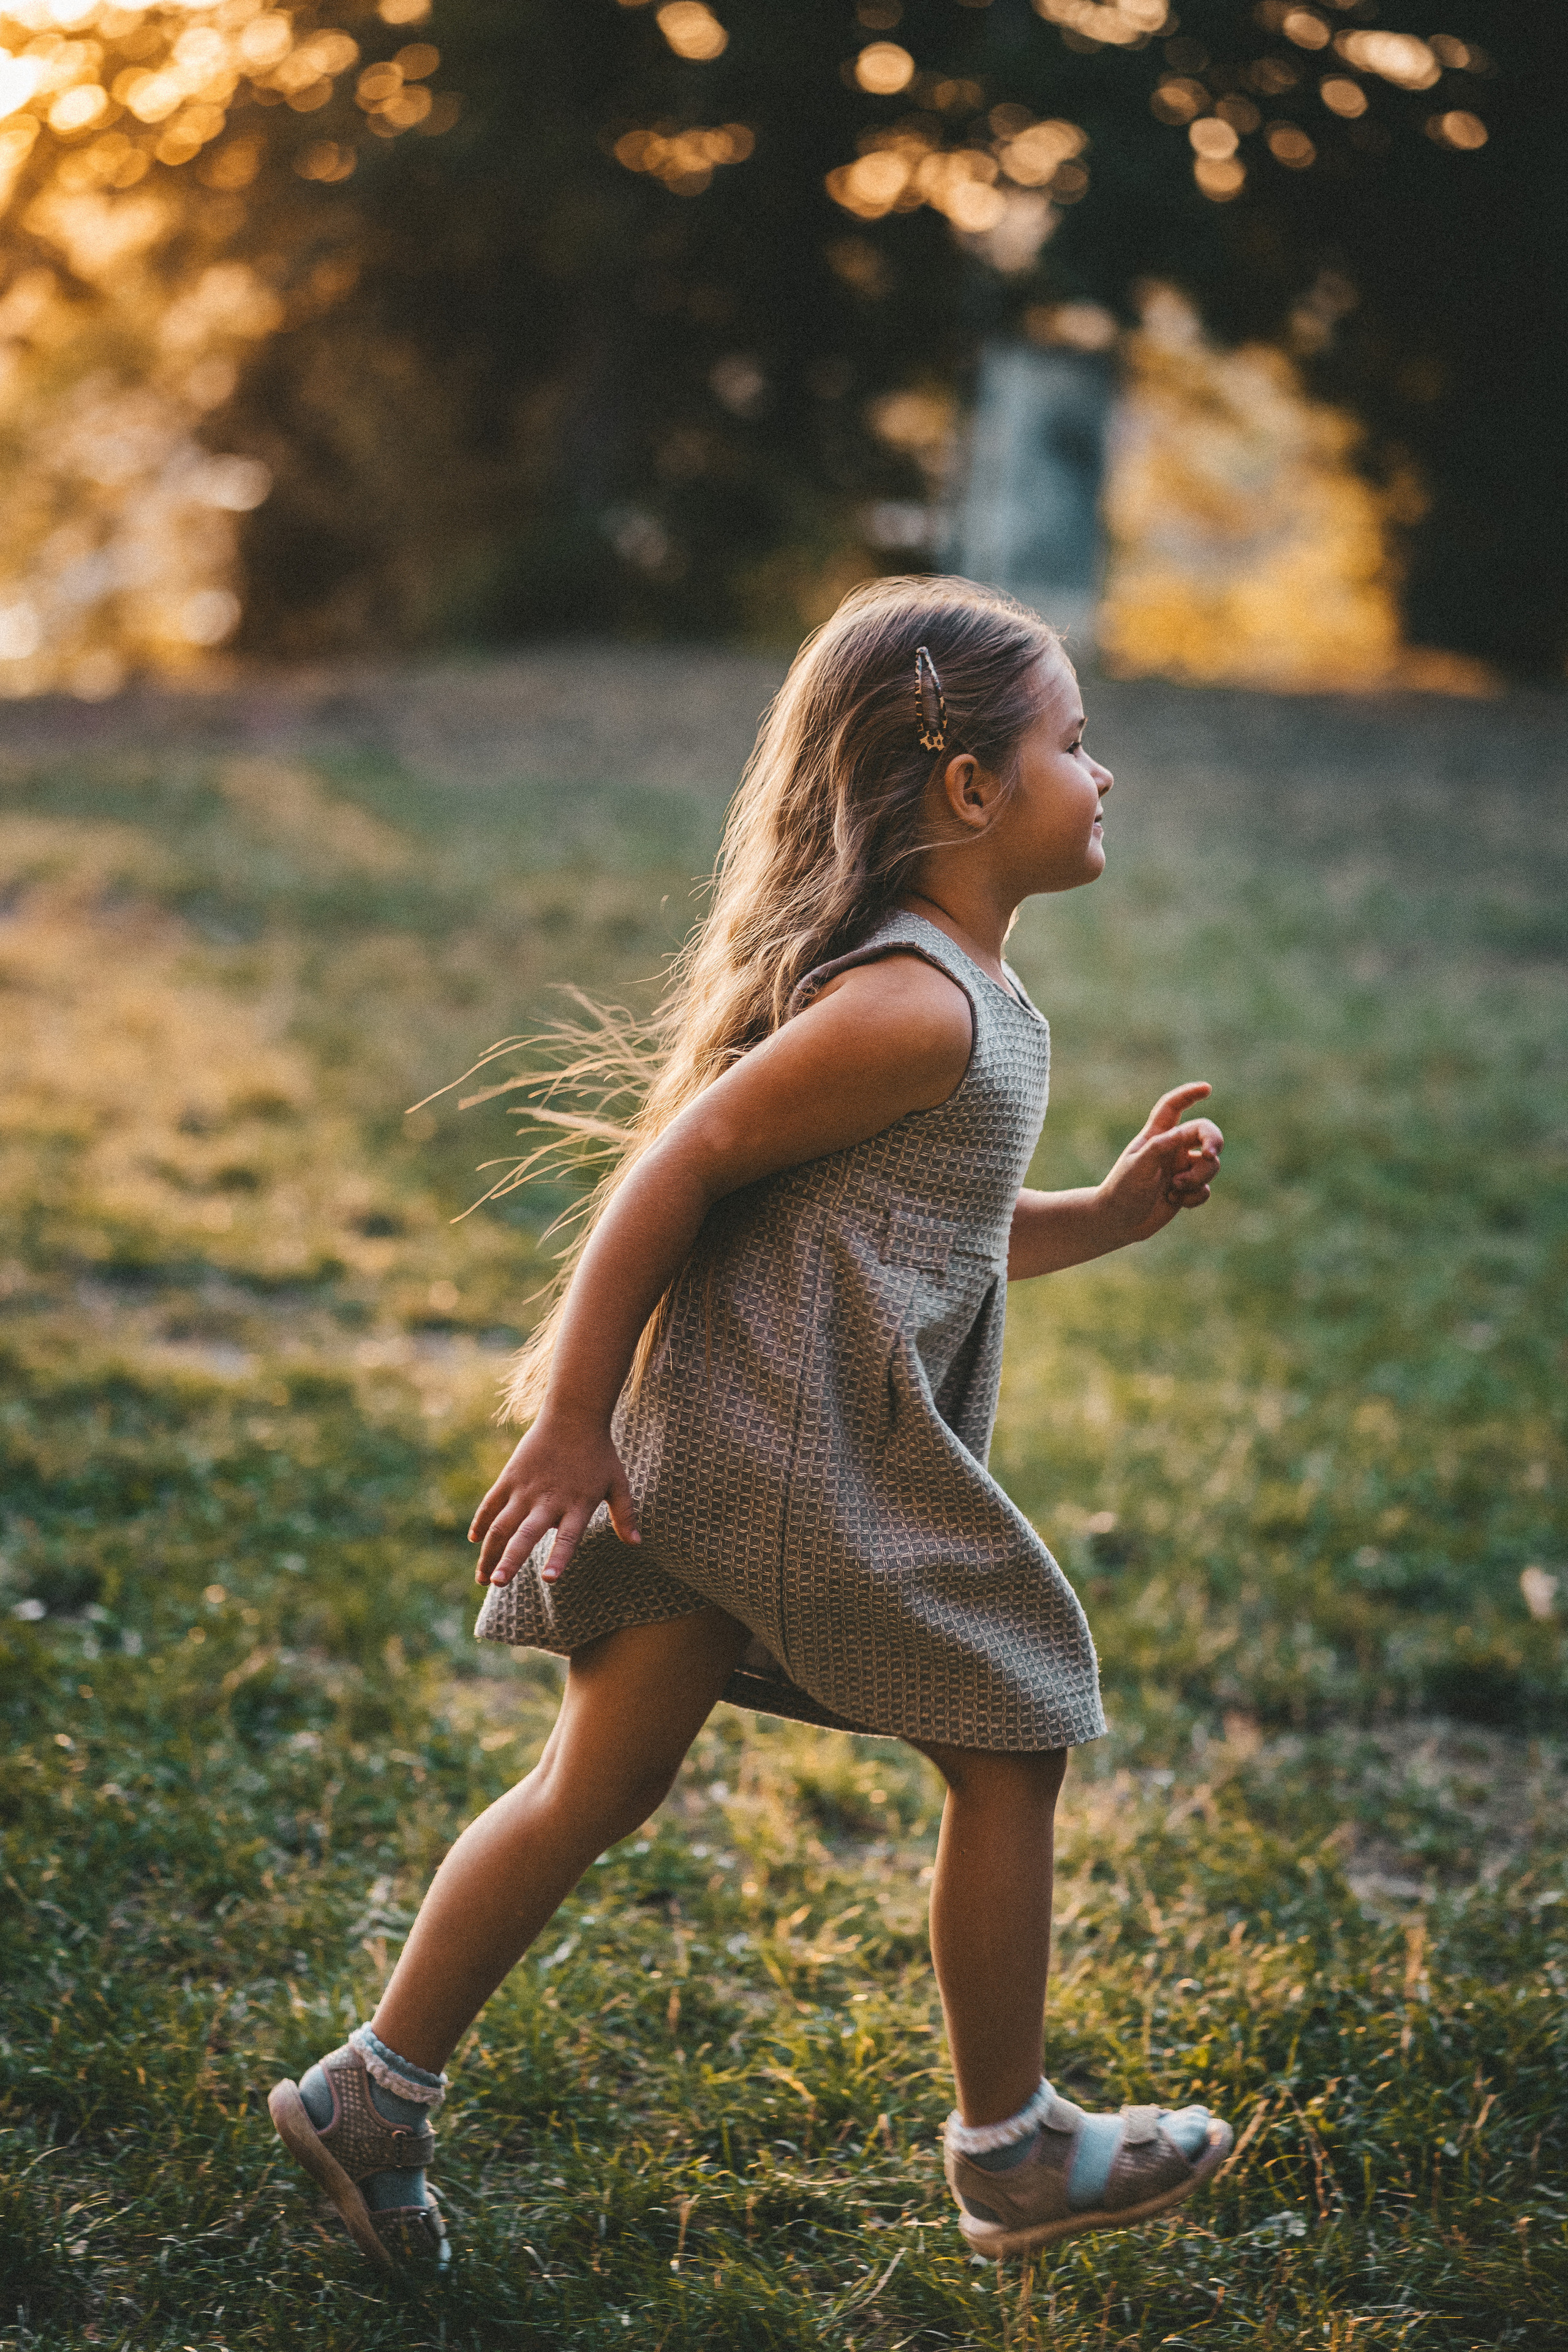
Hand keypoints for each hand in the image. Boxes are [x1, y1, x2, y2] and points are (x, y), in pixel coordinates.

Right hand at [468, 1406, 639, 1588]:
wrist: (574, 1415)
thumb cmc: (599, 1452)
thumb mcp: (618, 1483)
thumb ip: (625, 1514)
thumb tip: (637, 1543)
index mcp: (577, 1505)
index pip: (568, 1537)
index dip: (558, 1558)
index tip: (549, 1579)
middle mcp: (549, 1500)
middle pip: (526, 1535)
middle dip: (509, 1560)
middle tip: (497, 1584)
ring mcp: (525, 1489)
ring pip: (501, 1525)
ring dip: (490, 1553)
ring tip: (483, 1579)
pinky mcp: (510, 1476)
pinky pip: (491, 1503)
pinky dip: (481, 1522)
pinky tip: (474, 1540)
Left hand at [1095, 1083, 1222, 1246]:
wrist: (1117, 1222)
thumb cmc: (1122, 1190)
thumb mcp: (1140, 1164)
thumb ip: (1163, 1146)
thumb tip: (1188, 1132)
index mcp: (1155, 1136)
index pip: (1173, 1107)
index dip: (1188, 1095)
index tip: (1206, 1089)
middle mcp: (1171, 1149)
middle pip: (1204, 1134)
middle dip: (1213, 1141)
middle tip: (1210, 1154)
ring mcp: (1180, 1170)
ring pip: (1210, 1165)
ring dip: (1198, 1178)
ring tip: (1175, 1189)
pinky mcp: (1186, 1190)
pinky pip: (1205, 1189)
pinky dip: (1194, 1197)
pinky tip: (1175, 1201)